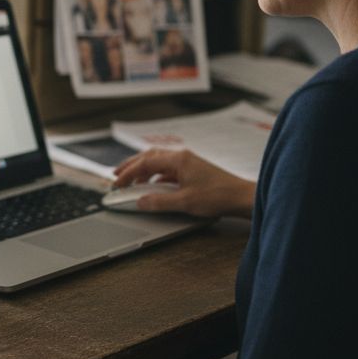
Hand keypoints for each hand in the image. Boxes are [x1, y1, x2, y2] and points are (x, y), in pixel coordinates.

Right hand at [112, 148, 255, 218]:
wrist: (241, 197)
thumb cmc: (218, 196)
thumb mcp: (185, 202)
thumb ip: (159, 202)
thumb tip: (140, 201)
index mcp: (178, 160)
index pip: (145, 162)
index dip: (127, 173)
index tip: (116, 183)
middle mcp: (182, 157)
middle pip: (149, 156)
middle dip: (131, 166)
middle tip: (116, 176)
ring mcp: (188, 162)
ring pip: (158, 161)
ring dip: (142, 170)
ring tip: (131, 181)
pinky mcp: (193, 170)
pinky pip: (168, 169)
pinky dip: (155, 175)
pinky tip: (152, 185)